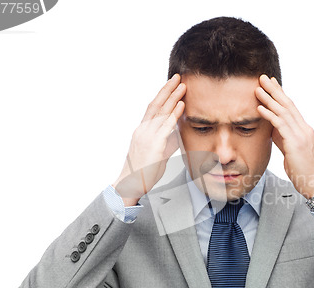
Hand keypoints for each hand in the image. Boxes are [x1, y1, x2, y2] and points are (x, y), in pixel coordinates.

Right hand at [113, 74, 185, 205]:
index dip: (162, 94)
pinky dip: (174, 114)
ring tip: (182, 86)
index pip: (153, 107)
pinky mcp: (153, 144)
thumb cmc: (144, 171)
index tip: (171, 84)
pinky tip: (181, 105)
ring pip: (161, 112)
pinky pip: (165, 126)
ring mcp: (147, 136)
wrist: (131, 184)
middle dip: (167, 89)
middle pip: (156, 104)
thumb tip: (178, 134)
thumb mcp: (157, 152)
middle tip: (178, 77)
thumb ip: (167, 141)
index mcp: (142, 130)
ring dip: (173, 97)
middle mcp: (143, 129)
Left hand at [255, 74, 313, 198]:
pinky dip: (270, 115)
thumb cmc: (303, 171)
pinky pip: (281, 125)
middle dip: (275, 90)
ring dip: (269, 99)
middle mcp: (304, 129)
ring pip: (284, 112)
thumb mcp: (291, 150)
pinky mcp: (296, 143)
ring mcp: (301, 135)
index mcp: (304, 130)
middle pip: (288, 104)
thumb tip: (272, 128)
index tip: (271, 83)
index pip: (291, 107)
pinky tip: (260, 108)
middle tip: (263, 77)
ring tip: (258, 89)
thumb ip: (283, 137)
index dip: (281, 94)